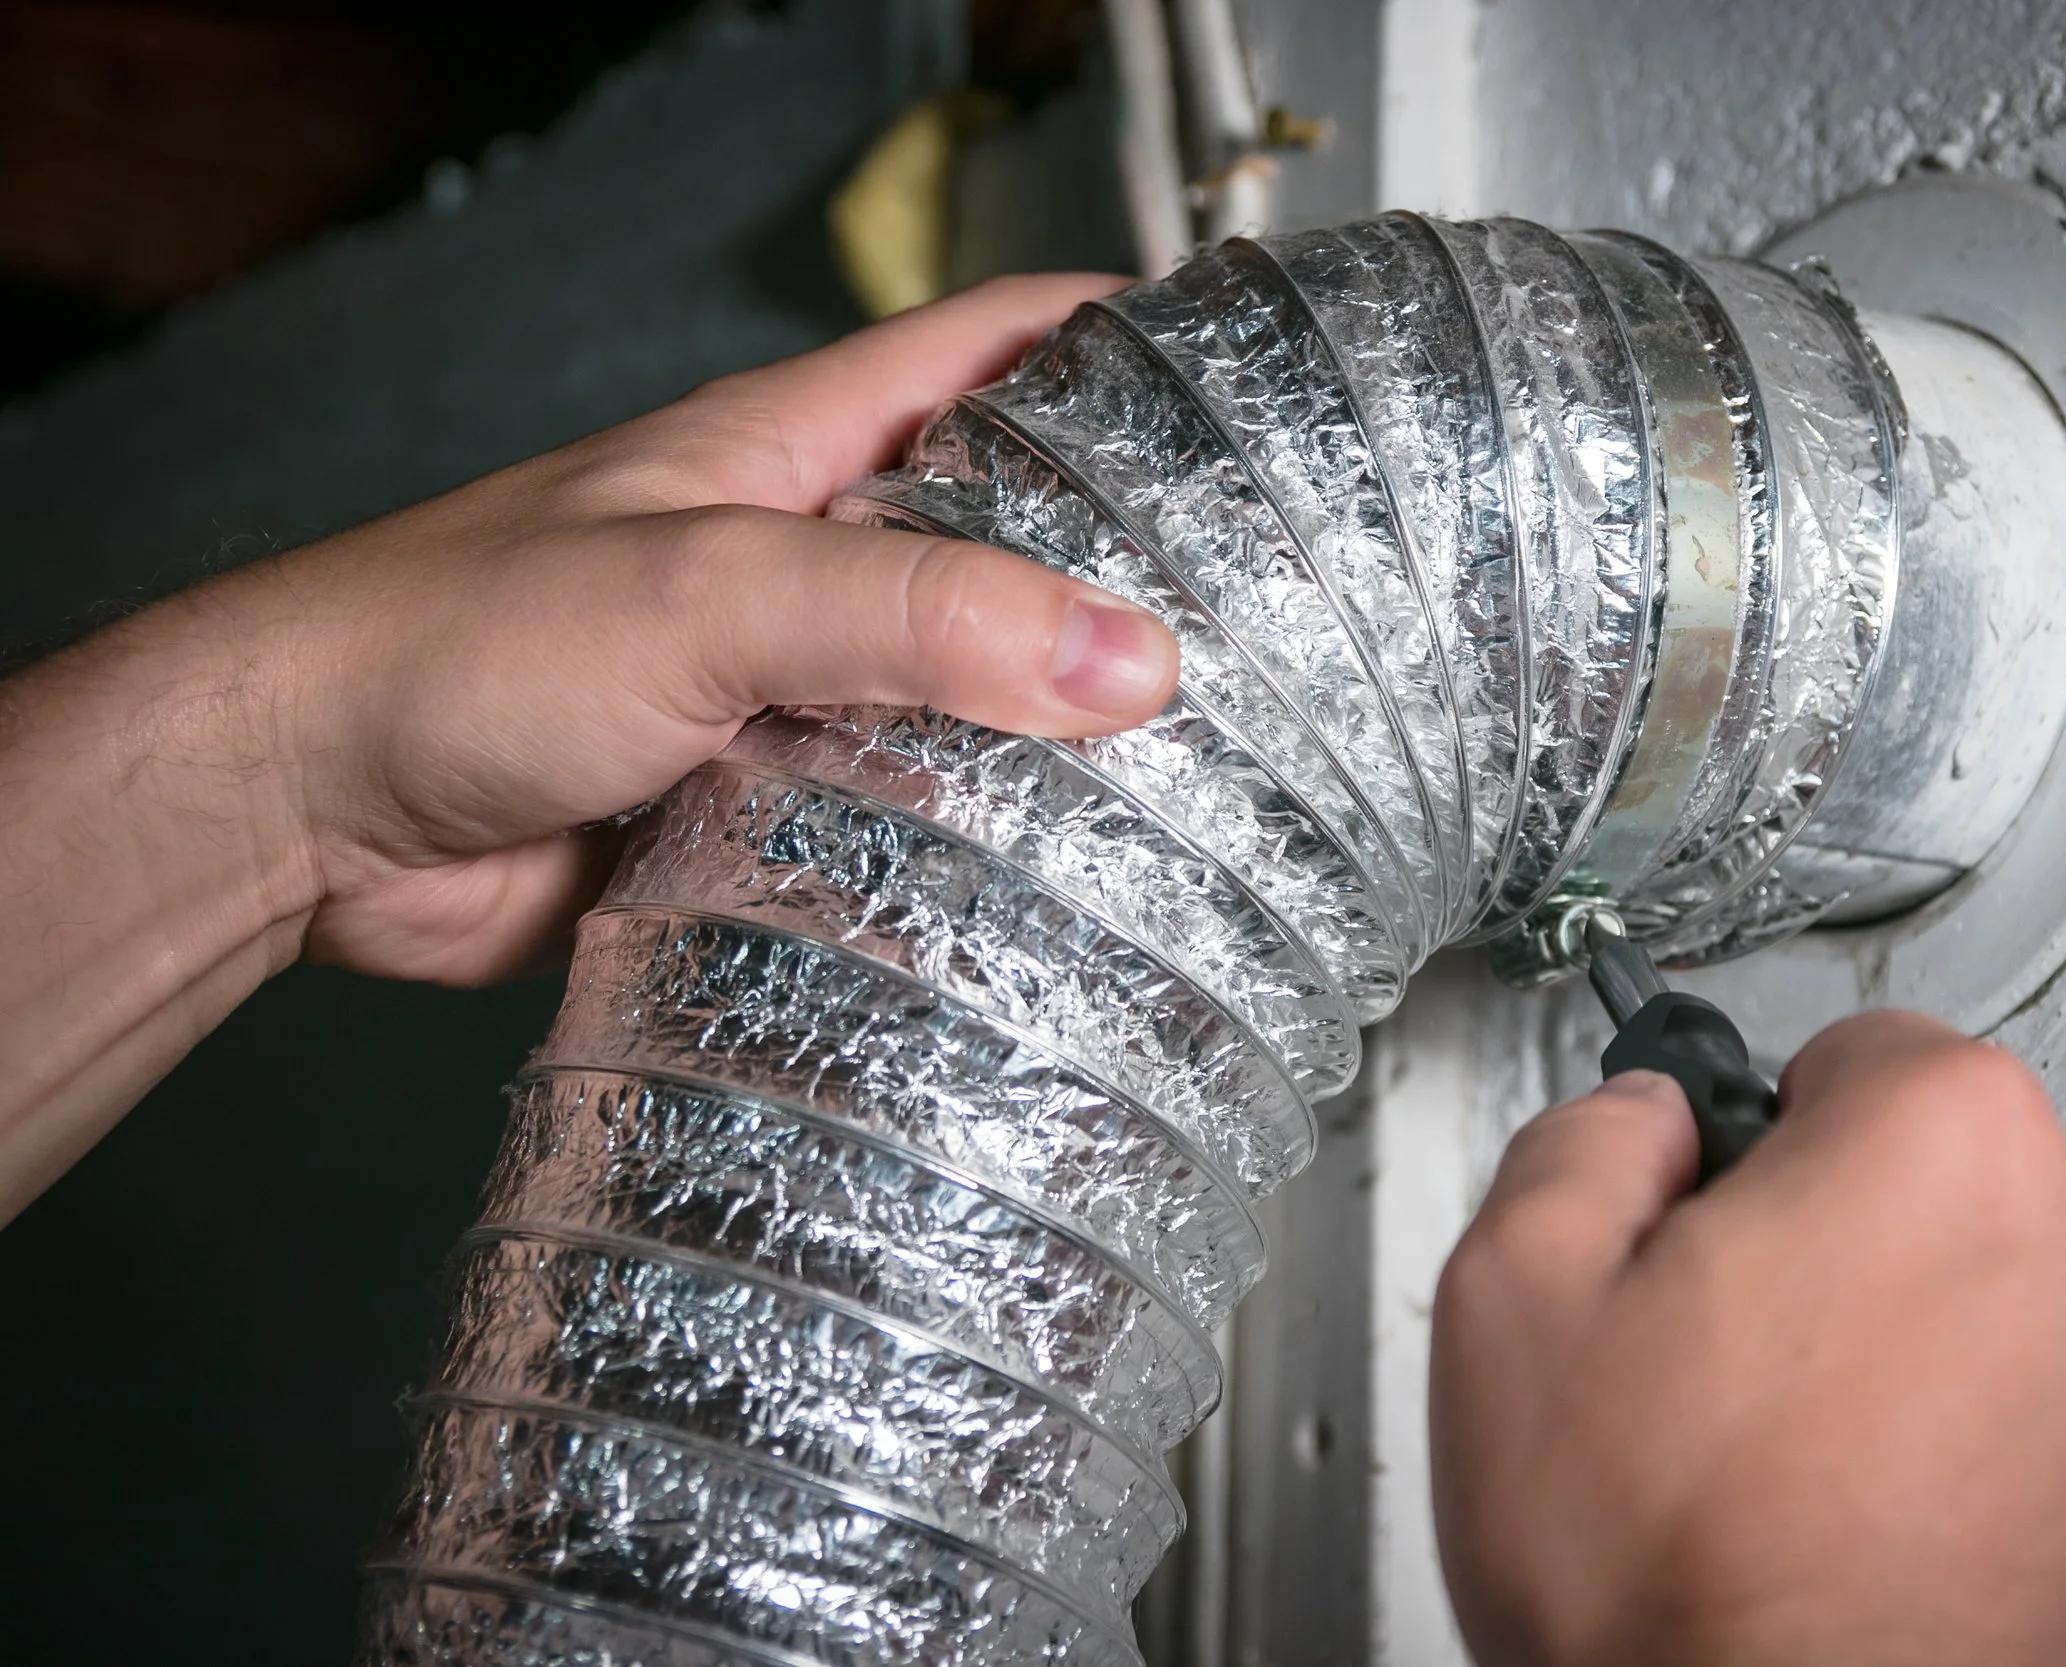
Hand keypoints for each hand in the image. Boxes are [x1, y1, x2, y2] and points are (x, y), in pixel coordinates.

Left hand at [0, 273, 1175, 1216]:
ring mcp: (786, 686)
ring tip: (1199, 775)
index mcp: (802, 447)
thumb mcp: (711, 590)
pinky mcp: (759, 805)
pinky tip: (1047, 889)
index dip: (1130, 343)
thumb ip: (915, 614)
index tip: (1253, 386)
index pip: (1001, 348)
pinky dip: (968, 847)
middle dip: (1125, 573)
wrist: (306, 810)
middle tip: (1264, 627)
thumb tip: (1121, 657)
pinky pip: (898, 817)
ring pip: (962, 694)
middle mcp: (806, 557)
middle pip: (1007, 538)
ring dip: (1053, 735)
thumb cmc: (456, 642)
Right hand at [1430, 1012, 2065, 1666]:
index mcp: (1946, 1143)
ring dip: (1916, 1366)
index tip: (1715, 1218)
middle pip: (1941, 1185)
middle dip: (1840, 1248)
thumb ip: (1584, 1140)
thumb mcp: (1511, 1295)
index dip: (1754, 1138)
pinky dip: (1981, 1481)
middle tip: (1727, 1366)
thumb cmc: (1670, 1583)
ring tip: (1794, 1478)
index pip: (1854, 1053)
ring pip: (2004, 1319)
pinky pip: (2060, 1451)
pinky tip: (1870, 1549)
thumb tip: (1637, 1124)